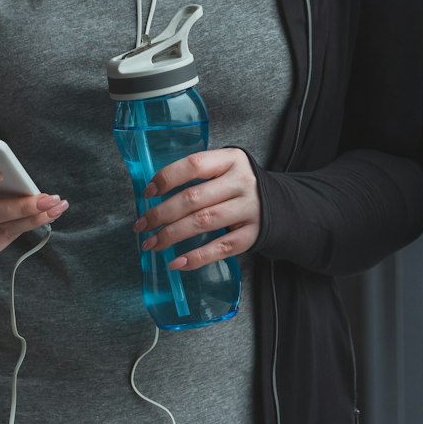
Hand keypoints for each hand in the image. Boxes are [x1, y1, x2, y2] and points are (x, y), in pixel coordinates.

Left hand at [132, 148, 261, 270]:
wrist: (281, 205)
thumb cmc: (238, 186)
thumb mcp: (225, 169)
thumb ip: (198, 176)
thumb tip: (154, 195)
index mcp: (231, 160)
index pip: (194, 164)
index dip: (167, 178)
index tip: (147, 194)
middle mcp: (242, 183)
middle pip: (194, 198)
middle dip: (161, 214)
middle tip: (141, 226)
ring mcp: (249, 209)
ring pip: (203, 222)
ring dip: (171, 235)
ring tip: (151, 244)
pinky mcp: (252, 235)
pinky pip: (220, 248)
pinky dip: (196, 258)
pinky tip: (176, 263)